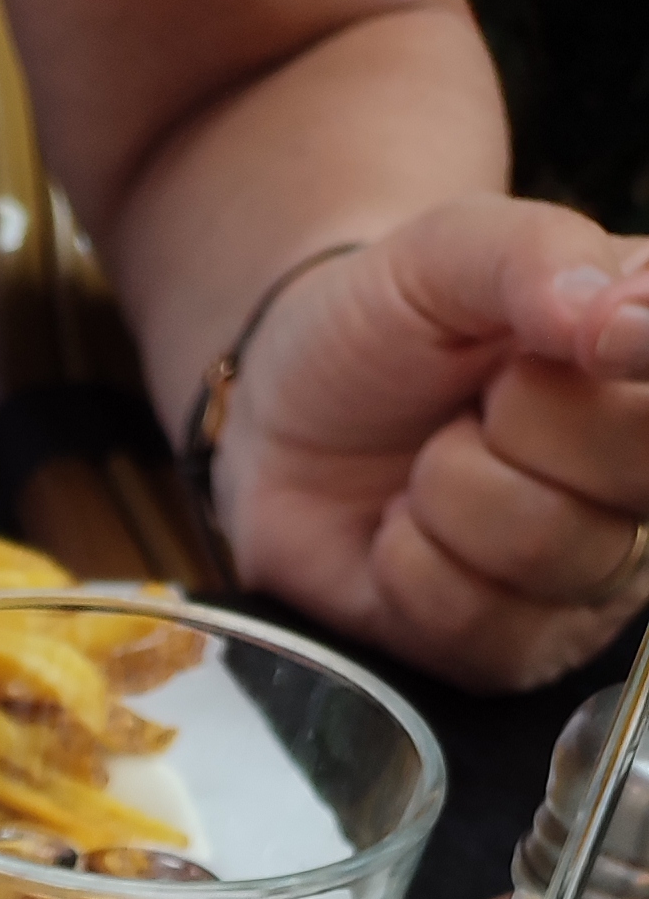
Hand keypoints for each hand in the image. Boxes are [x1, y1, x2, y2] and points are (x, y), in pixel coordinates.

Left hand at [215, 198, 648, 693]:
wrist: (285, 418)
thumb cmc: (383, 326)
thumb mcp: (447, 251)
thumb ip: (539, 256)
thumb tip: (622, 314)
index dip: (635, 365)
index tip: (577, 344)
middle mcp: (645, 474)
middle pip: (635, 472)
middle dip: (514, 425)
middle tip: (471, 404)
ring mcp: (590, 571)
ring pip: (547, 550)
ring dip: (449, 496)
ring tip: (430, 465)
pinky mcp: (518, 648)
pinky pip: (480, 625)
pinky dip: (411, 570)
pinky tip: (403, 532)